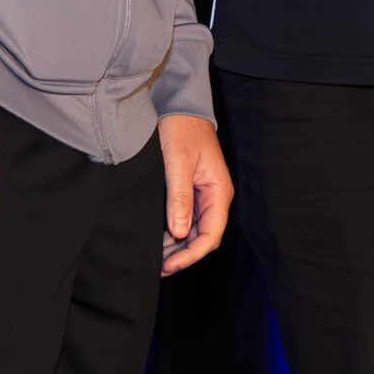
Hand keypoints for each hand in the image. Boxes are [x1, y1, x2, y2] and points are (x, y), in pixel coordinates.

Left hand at [155, 114, 232, 274]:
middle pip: (203, 237)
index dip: (191, 255)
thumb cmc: (181, 129)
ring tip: (155, 258)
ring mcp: (204, 194)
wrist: (180, 106)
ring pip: (194, 230)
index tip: (169, 265)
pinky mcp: (192, 190)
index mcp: (219, 192)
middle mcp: (215, 197)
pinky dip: (174, 231)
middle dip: (183, 255)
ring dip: (177, 245)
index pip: (210, 235)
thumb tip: (180, 233)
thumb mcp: (177, 163)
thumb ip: (180, 198)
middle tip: (157, 268)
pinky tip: (158, 239)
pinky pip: (187, 218)